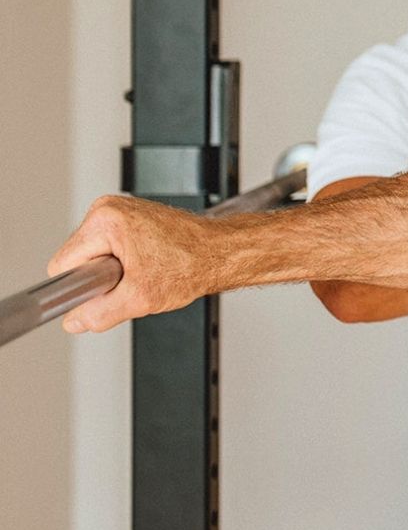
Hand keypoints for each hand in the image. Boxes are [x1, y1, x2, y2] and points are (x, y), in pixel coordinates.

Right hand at [46, 195, 211, 332]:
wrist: (221, 252)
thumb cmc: (192, 264)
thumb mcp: (139, 298)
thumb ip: (99, 313)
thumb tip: (75, 320)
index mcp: (105, 220)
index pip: (63, 264)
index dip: (81, 286)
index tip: (105, 289)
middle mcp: (109, 208)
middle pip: (78, 259)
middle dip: (100, 277)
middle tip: (133, 279)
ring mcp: (120, 210)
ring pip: (93, 255)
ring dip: (113, 270)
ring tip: (143, 270)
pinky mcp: (130, 216)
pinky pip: (109, 247)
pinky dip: (124, 260)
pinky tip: (146, 263)